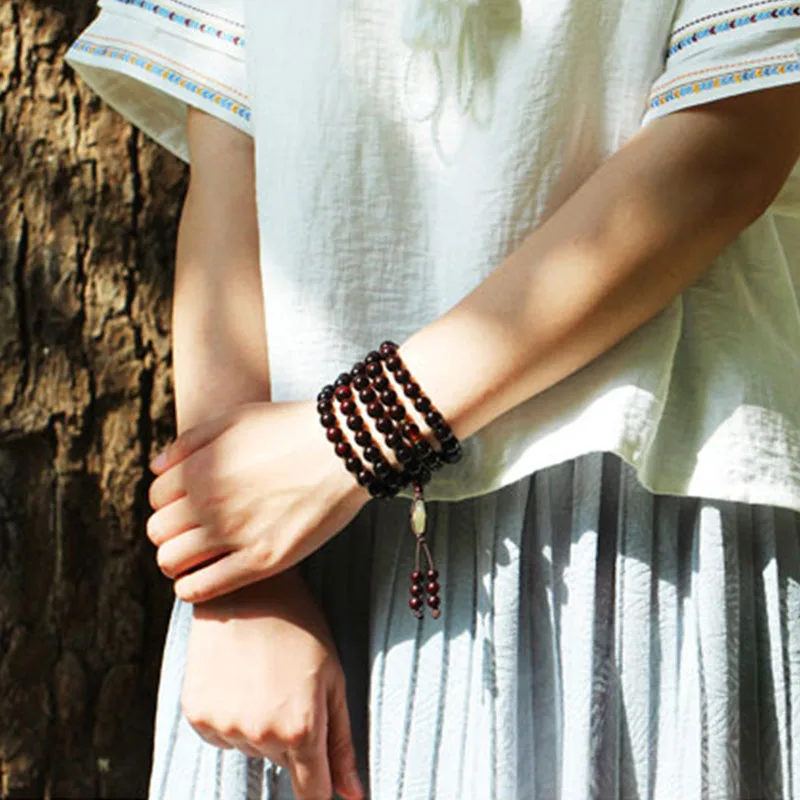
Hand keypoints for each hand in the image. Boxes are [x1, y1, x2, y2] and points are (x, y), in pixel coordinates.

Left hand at [146, 400, 369, 602]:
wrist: (345, 448)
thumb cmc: (290, 429)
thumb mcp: (235, 418)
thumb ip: (189, 442)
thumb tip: (155, 469)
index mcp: (199, 468)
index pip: (155, 497)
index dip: (170, 500)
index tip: (190, 502)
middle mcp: (209, 503)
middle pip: (158, 531)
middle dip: (171, 529)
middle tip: (194, 528)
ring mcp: (234, 534)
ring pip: (171, 561)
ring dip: (178, 559)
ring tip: (199, 553)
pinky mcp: (262, 561)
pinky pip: (201, 589)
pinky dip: (191, 587)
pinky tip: (204, 577)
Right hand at [183, 571, 364, 799]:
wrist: (246, 590)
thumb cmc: (300, 628)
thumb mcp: (333, 679)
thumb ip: (341, 743)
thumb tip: (352, 796)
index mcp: (300, 730)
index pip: (312, 791)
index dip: (319, 789)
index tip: (320, 786)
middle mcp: (259, 736)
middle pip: (282, 763)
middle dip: (291, 735)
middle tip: (290, 684)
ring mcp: (224, 727)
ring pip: (251, 746)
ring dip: (259, 723)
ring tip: (263, 673)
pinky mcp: (197, 715)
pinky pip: (222, 733)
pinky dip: (231, 714)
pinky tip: (238, 677)